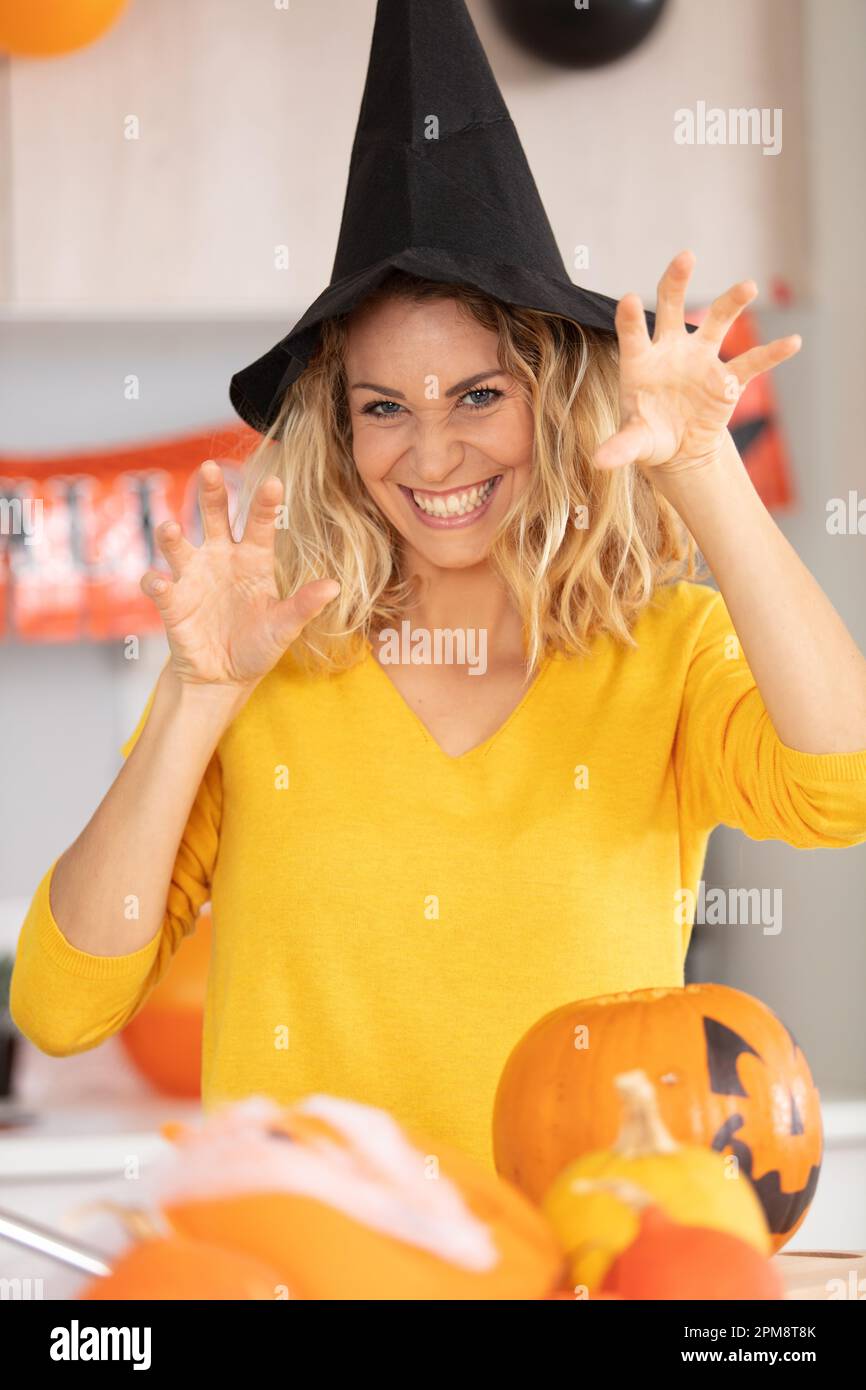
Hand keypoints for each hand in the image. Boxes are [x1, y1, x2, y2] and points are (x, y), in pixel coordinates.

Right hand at [140, 462, 338, 688]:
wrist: (225, 676)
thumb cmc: (258, 645)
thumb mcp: (285, 627)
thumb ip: (304, 605)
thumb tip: (334, 587)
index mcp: (253, 560)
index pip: (259, 524)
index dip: (264, 504)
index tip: (273, 482)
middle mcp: (221, 559)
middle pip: (214, 516)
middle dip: (212, 492)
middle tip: (210, 468)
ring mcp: (194, 577)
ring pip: (178, 545)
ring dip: (171, 536)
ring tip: (170, 529)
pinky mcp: (173, 601)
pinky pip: (159, 586)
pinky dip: (156, 583)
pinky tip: (160, 584)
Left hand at [593, 249, 800, 476]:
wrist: (679, 450)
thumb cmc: (649, 436)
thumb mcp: (634, 442)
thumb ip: (620, 446)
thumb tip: (599, 461)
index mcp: (641, 362)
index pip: (633, 334)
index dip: (630, 318)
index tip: (626, 298)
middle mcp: (671, 351)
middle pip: (671, 307)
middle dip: (676, 282)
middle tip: (685, 257)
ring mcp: (701, 360)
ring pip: (717, 322)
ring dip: (732, 302)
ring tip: (749, 286)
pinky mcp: (726, 379)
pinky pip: (752, 362)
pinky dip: (772, 353)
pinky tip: (793, 342)